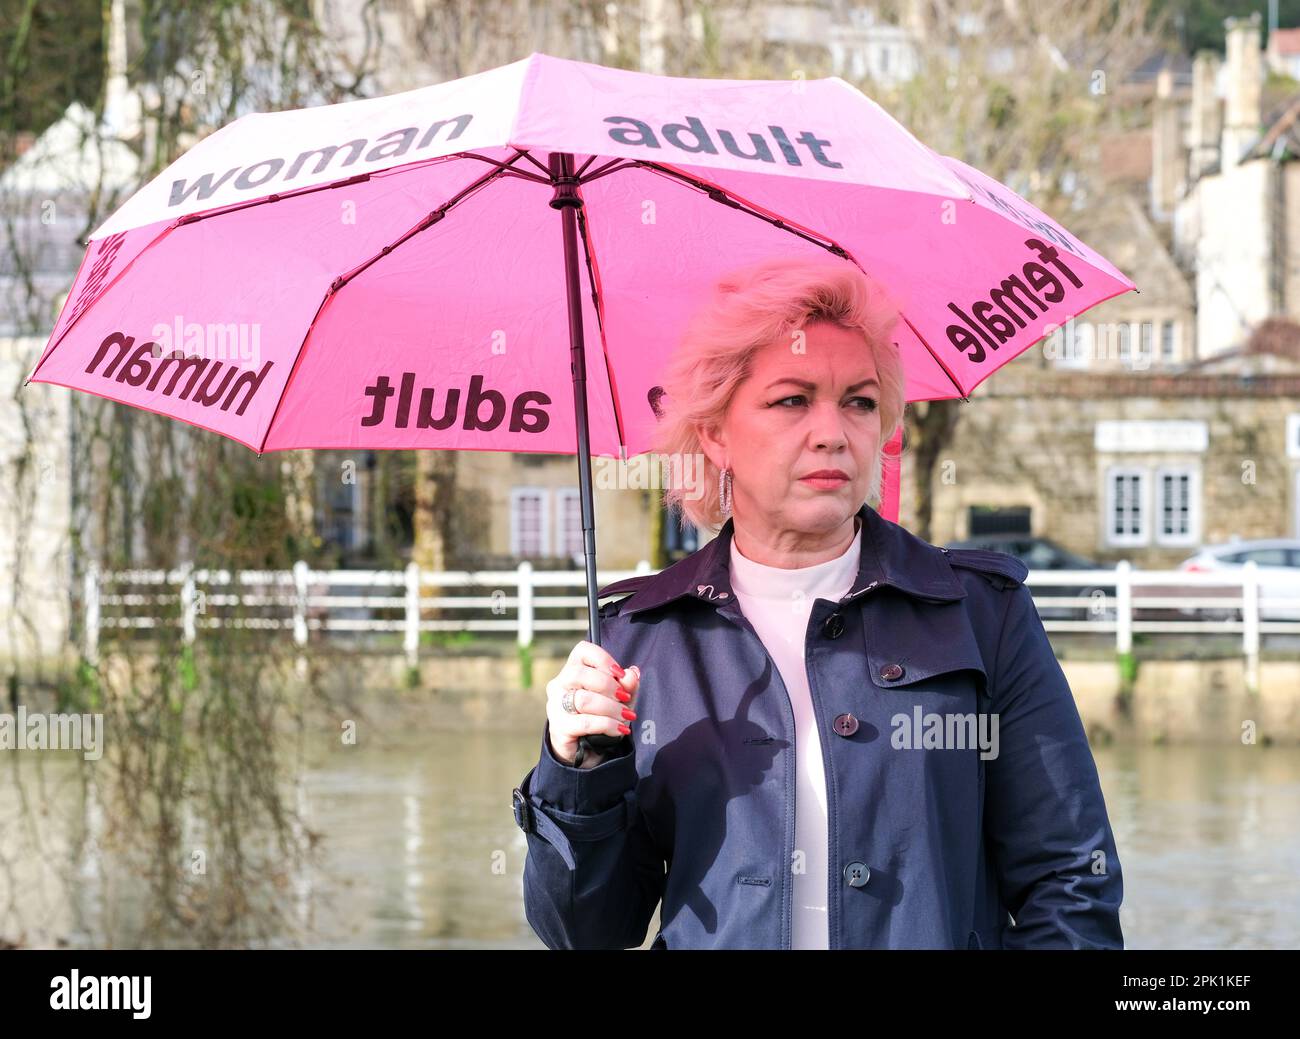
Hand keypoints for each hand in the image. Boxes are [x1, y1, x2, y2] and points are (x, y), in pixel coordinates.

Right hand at [546, 640, 640, 766]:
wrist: (586, 749)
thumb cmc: (601, 715)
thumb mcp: (620, 698)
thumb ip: (627, 685)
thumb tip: (632, 674)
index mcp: (573, 669)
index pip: (583, 651)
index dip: (603, 659)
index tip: (620, 674)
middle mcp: (559, 684)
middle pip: (580, 674)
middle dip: (609, 686)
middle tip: (624, 698)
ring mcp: (556, 706)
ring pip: (584, 700)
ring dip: (611, 708)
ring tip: (626, 716)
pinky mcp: (559, 727)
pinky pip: (585, 722)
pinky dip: (607, 725)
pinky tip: (619, 729)